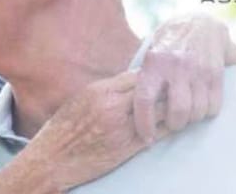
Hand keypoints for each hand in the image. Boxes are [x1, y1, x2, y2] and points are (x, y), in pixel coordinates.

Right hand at [18, 72, 167, 191]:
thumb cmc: (63, 129)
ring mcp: (120, 127)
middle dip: (166, 89)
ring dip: (172, 107)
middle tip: (178, 90)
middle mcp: (112, 106)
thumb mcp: (80, 100)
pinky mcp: (126, 147)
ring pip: (158, 111)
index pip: (136, 76)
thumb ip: (105, 91)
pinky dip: (169, 127)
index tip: (160, 79)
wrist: (53, 159)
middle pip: (151, 90)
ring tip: (182, 105)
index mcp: (99, 91)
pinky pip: (157, 133)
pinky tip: (176, 124)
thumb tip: (127, 83)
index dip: (151, 77)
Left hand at [133, 13, 235, 142]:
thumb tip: (126, 109)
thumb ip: (143, 78)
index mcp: (153, 63)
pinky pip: (213, 105)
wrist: (200, 22)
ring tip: (187, 114)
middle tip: (172, 124)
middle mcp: (176, 66)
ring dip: (191, 119)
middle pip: (176, 112)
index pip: (144, 100)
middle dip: (174, 125)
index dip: (144, 123)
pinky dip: (207, 111)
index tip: (145, 138)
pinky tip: (201, 104)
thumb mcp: (149, 54)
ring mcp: (198, 70)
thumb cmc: (168, 44)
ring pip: (196, 111)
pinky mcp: (215, 73)